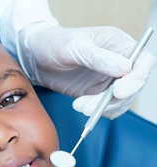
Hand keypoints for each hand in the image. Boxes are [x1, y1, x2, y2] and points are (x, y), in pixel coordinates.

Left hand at [17, 22, 155, 118]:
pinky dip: (97, 112)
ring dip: (102, 108)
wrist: (35, 56)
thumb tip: (125, 68)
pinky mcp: (97, 92)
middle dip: (114, 99)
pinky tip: (80, 106)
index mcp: (117, 44)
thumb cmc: (54, 43)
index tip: (119, 92)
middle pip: (133, 85)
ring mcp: (108, 79)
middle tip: (90, 105)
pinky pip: (107, 107)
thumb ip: (98, 57)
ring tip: (79, 105)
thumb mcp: (74, 47)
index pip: (142, 62)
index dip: (137, 79)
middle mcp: (118, 62)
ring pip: (120, 100)